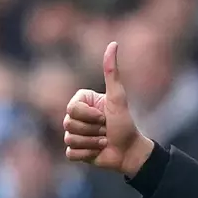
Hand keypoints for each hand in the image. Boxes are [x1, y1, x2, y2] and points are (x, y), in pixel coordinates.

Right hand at [63, 41, 153, 176]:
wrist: (129, 151)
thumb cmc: (125, 124)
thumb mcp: (118, 97)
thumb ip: (112, 72)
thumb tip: (113, 43)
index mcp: (81, 102)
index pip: (71, 108)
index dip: (89, 116)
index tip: (104, 117)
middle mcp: (74, 116)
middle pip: (68, 123)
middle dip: (92, 130)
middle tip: (105, 130)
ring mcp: (73, 134)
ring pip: (70, 139)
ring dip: (92, 143)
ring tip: (103, 141)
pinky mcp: (74, 152)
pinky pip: (71, 154)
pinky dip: (87, 155)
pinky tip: (97, 152)